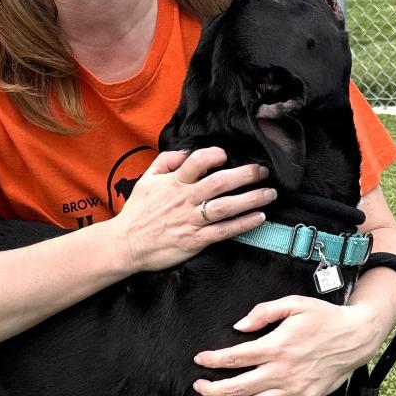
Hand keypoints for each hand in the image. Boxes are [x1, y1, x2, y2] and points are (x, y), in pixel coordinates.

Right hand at [111, 147, 275, 271]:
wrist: (126, 244)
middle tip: (263, 171)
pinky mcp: (195, 240)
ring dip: (250, 199)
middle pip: (218, 183)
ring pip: (225, 207)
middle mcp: (185, 200)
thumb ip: (166, 161)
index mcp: (174, 183)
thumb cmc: (138, 212)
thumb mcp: (146, 180)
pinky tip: (259, 217)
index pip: (196, 162)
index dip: (213, 156)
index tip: (227, 155)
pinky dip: (242, 224)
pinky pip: (223, 231)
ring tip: (269, 194)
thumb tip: (185, 152)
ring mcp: (191, 220)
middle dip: (244, 175)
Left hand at [192, 296, 378, 395]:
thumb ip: (263, 312)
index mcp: (276, 346)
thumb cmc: (323, 317)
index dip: (213, 360)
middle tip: (198, 386)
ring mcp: (294, 390)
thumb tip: (239, 327)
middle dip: (213, 389)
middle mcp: (283, 372)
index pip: (235, 357)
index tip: (199, 360)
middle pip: (238, 387)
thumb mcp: (293, 304)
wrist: (356, 336)